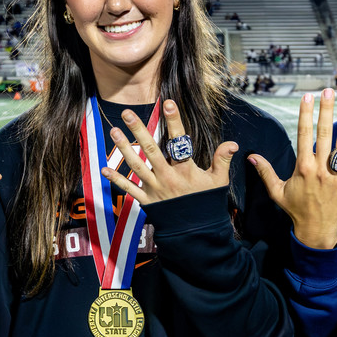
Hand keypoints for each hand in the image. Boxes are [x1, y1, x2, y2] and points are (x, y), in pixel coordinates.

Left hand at [101, 99, 236, 203]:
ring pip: (136, 165)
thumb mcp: (218, 182)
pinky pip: (129, 189)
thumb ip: (222, 160)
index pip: (179, 141)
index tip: (167, 103)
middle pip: (151, 150)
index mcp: (186, 171)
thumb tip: (232, 143)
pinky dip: (116, 179)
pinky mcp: (147, 201)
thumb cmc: (207, 204)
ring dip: (124, 148)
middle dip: (138, 130)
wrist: (196, 232)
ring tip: (114, 131)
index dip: (174, 122)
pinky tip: (104, 168)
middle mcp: (168, 178)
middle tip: (127, 113)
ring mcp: (155, 189)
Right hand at [249, 89, 336, 248]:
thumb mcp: (277, 192)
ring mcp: (336, 175)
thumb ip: (265, 172)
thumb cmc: (296, 210)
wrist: (316, 231)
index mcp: (302, 168)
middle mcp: (319, 169)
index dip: (306, 114)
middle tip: (330, 91)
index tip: (308, 97)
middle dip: (326, 110)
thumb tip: (251, 156)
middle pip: (324, 133)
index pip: (303, 134)